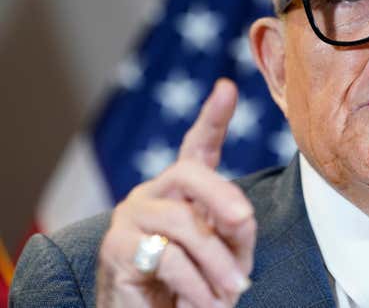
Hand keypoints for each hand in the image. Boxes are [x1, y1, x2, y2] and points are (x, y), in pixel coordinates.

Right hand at [97, 79, 256, 307]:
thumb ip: (235, 229)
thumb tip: (240, 215)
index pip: (197, 147)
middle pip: (189, 172)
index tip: (227, 88)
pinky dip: (195, 285)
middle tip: (243, 223)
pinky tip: (204, 302)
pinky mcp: (117, 247)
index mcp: (182, 191)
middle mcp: (153, 194)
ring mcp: (131, 216)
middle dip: (222, 197)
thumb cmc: (195, 284)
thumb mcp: (227, 254)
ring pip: (183, 223)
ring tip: (233, 290)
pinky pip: (168, 258)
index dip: (213, 118)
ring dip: (216, 262)